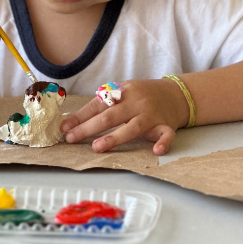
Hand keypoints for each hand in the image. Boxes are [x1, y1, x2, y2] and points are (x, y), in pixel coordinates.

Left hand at [60, 79, 190, 155]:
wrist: (177, 94)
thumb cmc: (143, 95)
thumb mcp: (122, 93)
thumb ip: (101, 106)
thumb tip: (71, 122)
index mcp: (123, 92)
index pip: (98, 105)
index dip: (80, 117)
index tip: (65, 128)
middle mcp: (136, 102)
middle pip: (110, 116)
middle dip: (89, 128)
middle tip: (72, 138)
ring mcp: (152, 115)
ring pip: (133, 127)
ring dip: (114, 138)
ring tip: (97, 147)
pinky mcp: (167, 125)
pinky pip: (166, 135)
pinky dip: (163, 142)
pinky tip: (157, 151)